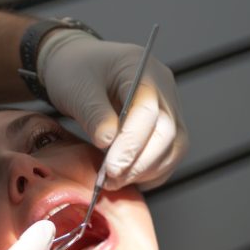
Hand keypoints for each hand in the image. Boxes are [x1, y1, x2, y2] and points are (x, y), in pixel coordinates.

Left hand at [39, 31, 188, 189]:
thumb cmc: (76, 72)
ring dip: (146, 170)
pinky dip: (150, 172)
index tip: (111, 167)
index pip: (148, 110)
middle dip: (140, 162)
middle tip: (110, 179)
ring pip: (174, 147)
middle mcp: (163, 88)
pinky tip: (126, 179)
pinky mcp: (165, 127)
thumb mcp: (76, 88)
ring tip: (114, 182)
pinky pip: (168, 155)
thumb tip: (108, 141)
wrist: (78, 68)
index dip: (132, 142)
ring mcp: (168, 107)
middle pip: (168, 131)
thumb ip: (94, 113)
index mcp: (141, 69)